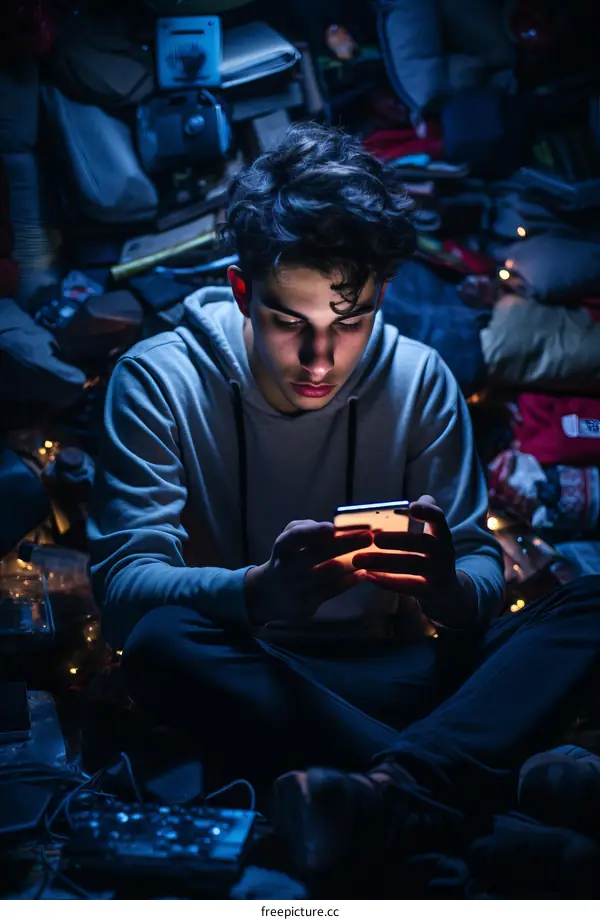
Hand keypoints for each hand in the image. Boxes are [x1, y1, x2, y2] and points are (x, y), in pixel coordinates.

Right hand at [244, 520, 371, 626]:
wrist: (269, 593)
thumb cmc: (288, 557)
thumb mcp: (289, 538)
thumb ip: (308, 528)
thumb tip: (336, 528)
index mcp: (283, 547)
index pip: (295, 537)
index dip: (312, 532)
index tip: (331, 528)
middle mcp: (286, 568)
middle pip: (317, 555)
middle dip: (344, 544)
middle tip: (368, 537)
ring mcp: (296, 588)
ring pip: (328, 575)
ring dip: (351, 564)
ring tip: (370, 554)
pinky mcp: (305, 605)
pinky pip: (332, 591)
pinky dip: (349, 582)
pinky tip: (362, 574)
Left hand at [351, 495, 476, 627]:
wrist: (448, 591)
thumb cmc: (431, 554)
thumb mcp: (432, 534)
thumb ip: (423, 515)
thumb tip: (409, 502)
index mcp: (441, 533)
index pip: (438, 518)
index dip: (427, 512)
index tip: (411, 506)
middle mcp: (444, 552)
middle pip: (423, 543)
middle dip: (399, 540)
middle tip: (375, 539)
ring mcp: (438, 573)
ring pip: (412, 565)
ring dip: (383, 562)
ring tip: (358, 559)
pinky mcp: (430, 592)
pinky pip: (408, 587)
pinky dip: (388, 581)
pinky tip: (368, 576)